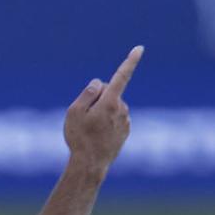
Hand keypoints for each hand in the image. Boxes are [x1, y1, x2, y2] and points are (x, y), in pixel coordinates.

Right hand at [64, 45, 143, 172]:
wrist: (91, 165)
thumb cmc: (79, 138)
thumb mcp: (74, 112)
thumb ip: (87, 94)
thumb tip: (98, 83)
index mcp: (110, 102)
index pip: (121, 76)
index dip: (130, 61)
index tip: (140, 48)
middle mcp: (122, 109)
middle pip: (109, 93)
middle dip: (98, 99)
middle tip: (84, 118)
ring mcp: (125, 121)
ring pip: (112, 107)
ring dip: (101, 112)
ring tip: (90, 130)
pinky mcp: (125, 131)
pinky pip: (115, 119)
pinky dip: (106, 123)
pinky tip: (98, 136)